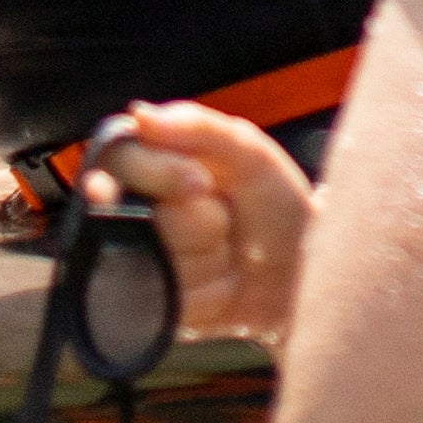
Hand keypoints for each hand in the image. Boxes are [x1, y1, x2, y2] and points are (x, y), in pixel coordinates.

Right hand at [55, 97, 315, 346]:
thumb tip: (138, 114)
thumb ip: (197, 127)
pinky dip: (209, 293)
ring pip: (156, 264)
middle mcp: (131, 215)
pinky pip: (168, 301)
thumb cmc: (274, 202)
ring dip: (208, 259)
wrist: (303, 269)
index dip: (159, 174)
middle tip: (227, 220)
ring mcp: (138, 266)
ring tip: (228, 253)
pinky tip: (223, 286)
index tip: (200, 183)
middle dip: (197, 221)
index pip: (118, 161)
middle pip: (136, 218)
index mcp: (148, 167)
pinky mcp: (152, 308)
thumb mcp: (249, 153)